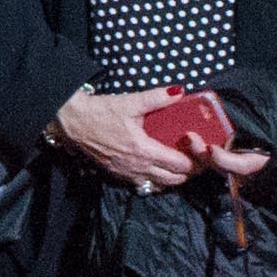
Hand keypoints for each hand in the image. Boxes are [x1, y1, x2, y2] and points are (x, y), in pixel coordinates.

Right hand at [48, 89, 199, 189]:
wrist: (73, 123)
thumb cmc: (101, 112)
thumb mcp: (130, 103)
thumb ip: (156, 98)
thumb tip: (179, 91)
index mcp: (144, 150)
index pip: (179, 165)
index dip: (195, 162)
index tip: (203, 154)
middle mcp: (138, 167)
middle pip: (173, 180)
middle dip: (189, 173)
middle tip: (197, 160)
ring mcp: (127, 174)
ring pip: (159, 185)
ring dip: (173, 179)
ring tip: (181, 166)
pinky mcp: (118, 176)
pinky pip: (144, 185)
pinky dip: (156, 181)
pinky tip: (158, 170)